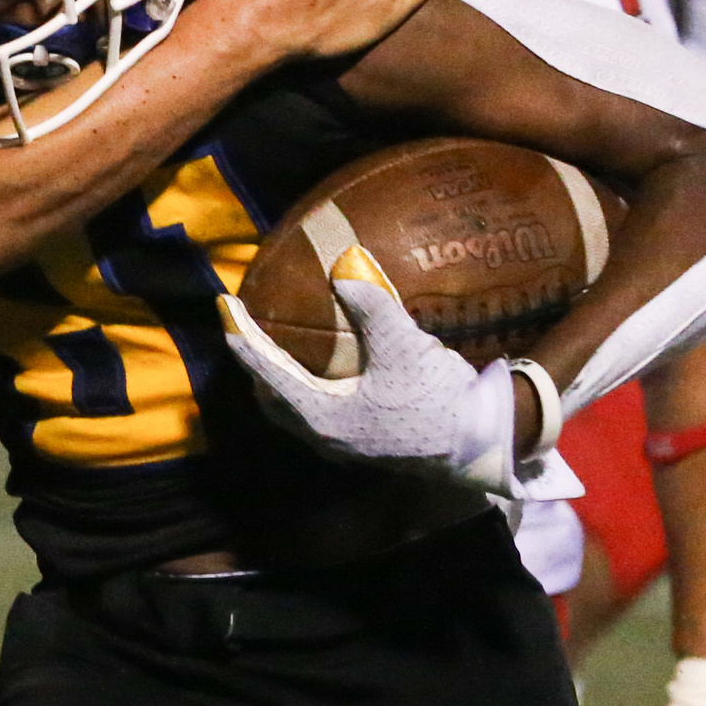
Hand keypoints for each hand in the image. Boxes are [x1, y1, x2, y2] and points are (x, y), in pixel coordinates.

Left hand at [217, 244, 576, 497]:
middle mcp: (324, 436)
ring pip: (295, 408)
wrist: (482, 444)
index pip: (264, 371)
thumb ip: (371, 305)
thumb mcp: (403, 347)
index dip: (241, 336)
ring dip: (283, 378)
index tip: (223, 305)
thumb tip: (345, 260)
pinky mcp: (366, 441)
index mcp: (321, 417)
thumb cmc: (438, 402)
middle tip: (248, 326)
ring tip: (281, 345)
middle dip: (255, 363)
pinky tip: (331, 366)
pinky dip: (311, 385)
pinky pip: (321, 410)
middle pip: (272, 397)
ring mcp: (345, 444)